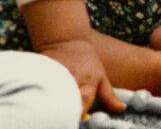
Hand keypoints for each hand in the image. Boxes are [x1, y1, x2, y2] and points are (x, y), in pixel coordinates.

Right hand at [22, 0, 124, 117]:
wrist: (67, 40)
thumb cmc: (86, 61)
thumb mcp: (101, 76)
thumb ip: (109, 95)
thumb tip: (121, 109)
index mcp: (89, 84)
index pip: (81, 108)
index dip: (75, 119)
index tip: (72, 122)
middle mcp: (74, 80)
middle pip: (67, 105)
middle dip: (63, 113)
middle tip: (61, 117)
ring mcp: (57, 75)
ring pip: (52, 97)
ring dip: (52, 104)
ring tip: (50, 109)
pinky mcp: (43, 71)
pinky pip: (39, 87)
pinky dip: (38, 94)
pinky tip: (39, 98)